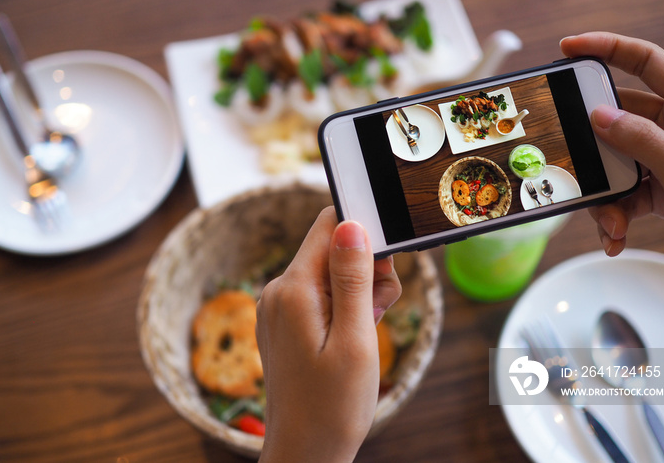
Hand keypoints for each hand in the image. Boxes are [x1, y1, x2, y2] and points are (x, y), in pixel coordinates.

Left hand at [256, 207, 400, 462]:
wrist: (304, 453)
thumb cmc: (333, 406)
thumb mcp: (355, 339)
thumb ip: (352, 277)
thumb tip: (351, 224)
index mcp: (294, 289)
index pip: (329, 224)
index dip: (364, 234)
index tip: (384, 268)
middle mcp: (279, 290)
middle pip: (333, 248)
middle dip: (366, 270)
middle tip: (377, 312)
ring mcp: (279, 306)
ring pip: (330, 272)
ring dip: (358, 292)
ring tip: (364, 331)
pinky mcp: (285, 320)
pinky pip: (319, 294)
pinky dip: (343, 306)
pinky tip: (351, 336)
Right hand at [560, 32, 663, 255]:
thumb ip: (642, 140)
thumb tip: (601, 116)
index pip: (645, 61)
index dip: (606, 48)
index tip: (569, 49)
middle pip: (616, 121)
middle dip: (593, 150)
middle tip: (577, 161)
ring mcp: (663, 158)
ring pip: (613, 163)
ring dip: (604, 195)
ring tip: (610, 220)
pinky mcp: (658, 189)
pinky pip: (623, 195)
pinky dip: (614, 215)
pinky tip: (615, 234)